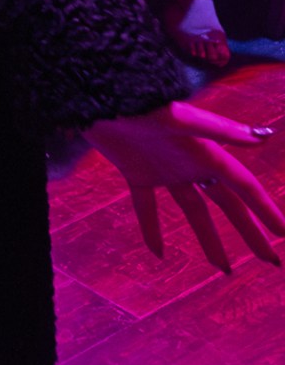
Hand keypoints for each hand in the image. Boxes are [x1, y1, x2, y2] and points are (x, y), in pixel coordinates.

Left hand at [88, 102, 284, 272]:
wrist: (99, 97)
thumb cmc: (141, 104)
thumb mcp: (182, 118)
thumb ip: (221, 129)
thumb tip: (263, 136)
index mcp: (207, 153)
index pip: (244, 186)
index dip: (265, 209)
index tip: (284, 234)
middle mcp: (190, 164)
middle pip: (227, 204)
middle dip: (249, 232)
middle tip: (270, 260)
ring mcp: (164, 170)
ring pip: (192, 210)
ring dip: (208, 238)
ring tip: (223, 267)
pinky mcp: (136, 172)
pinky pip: (146, 206)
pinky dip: (151, 228)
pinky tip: (158, 253)